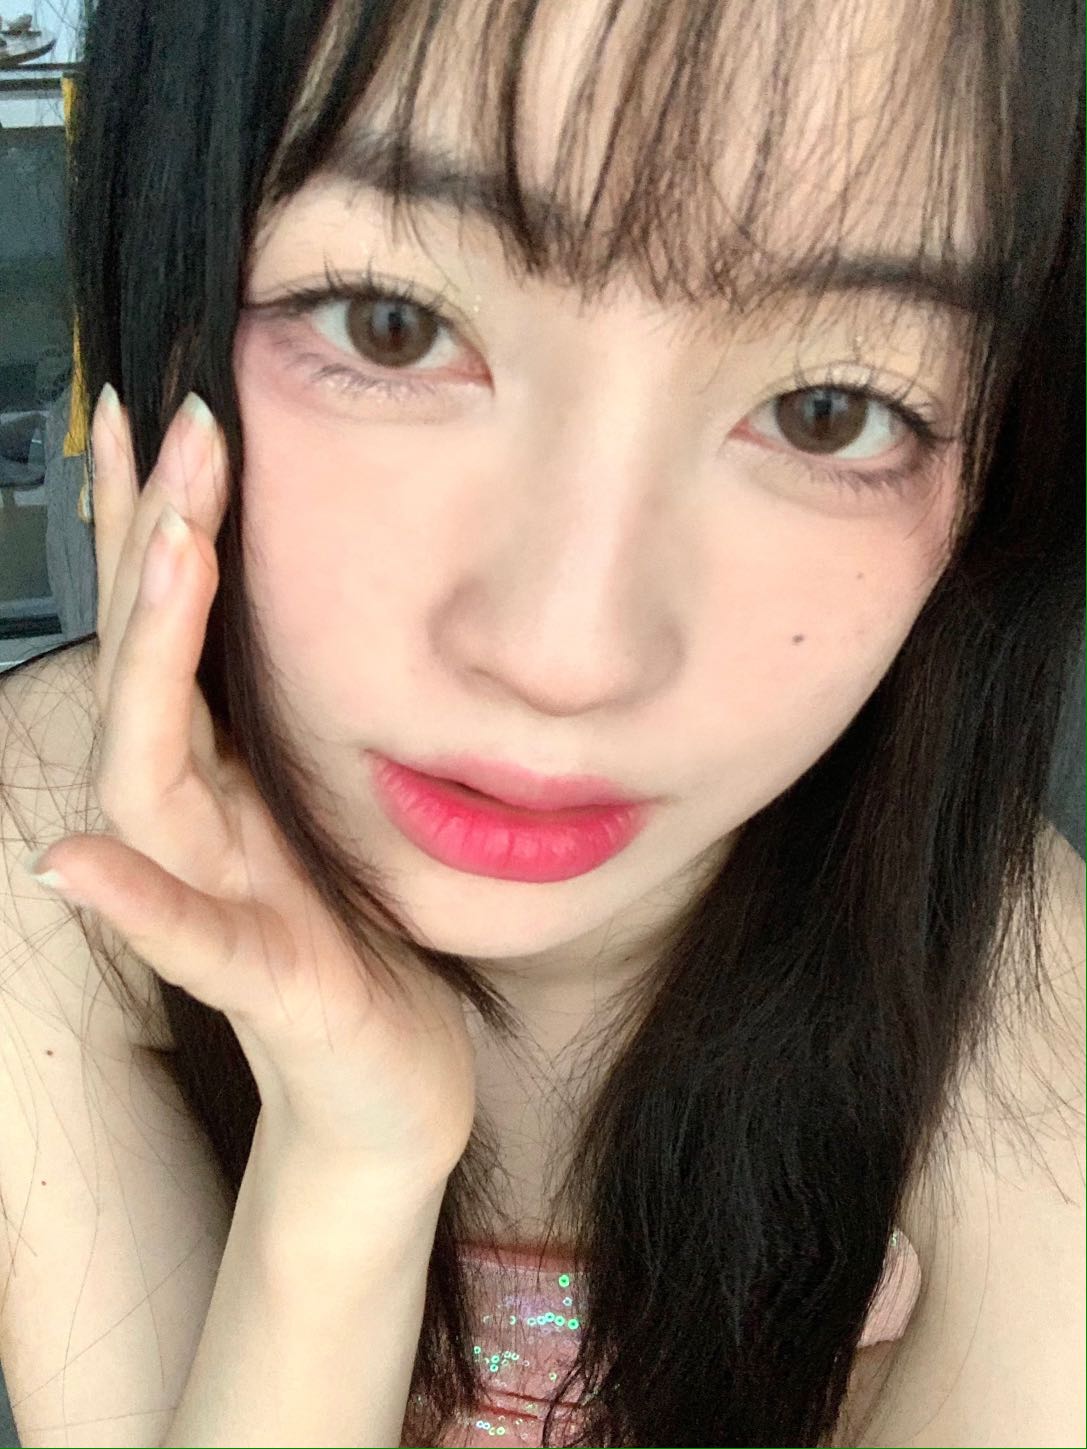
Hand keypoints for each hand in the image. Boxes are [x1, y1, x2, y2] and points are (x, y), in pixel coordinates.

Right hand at [27, 386, 476, 1188]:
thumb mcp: (321, 818)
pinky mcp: (273, 991)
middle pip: (150, 678)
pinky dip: (141, 904)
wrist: (382, 1091)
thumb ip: (281, 735)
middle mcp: (206, 832)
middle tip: (174, 423)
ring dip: (151, 671)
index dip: (152, 528)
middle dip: (154, 550)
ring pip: (157, 786)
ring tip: (163, 558)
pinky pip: (200, 946)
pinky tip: (75, 862)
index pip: (172, 641)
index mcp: (229, 784)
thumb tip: (276, 626)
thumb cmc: (358, 952)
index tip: (156, 408)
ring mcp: (227, 907)